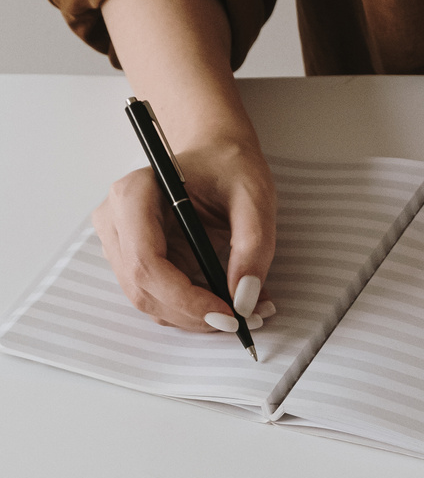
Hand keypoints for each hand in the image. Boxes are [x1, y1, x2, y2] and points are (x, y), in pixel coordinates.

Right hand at [94, 132, 277, 330]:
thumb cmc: (227, 167)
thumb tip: (244, 299)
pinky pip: (157, 297)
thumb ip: (253, 246)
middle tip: (242, 320)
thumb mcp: (254, 198)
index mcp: (134, 194)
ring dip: (194, 317)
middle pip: (142, 289)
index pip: (146, 262)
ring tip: (242, 310)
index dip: (185, 298)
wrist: (214, 157)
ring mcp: (118, 242)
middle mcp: (115, 219)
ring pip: (148, 300)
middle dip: (193, 314)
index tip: (228, 314)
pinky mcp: (132, 259)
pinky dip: (191, 309)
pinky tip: (224, 301)